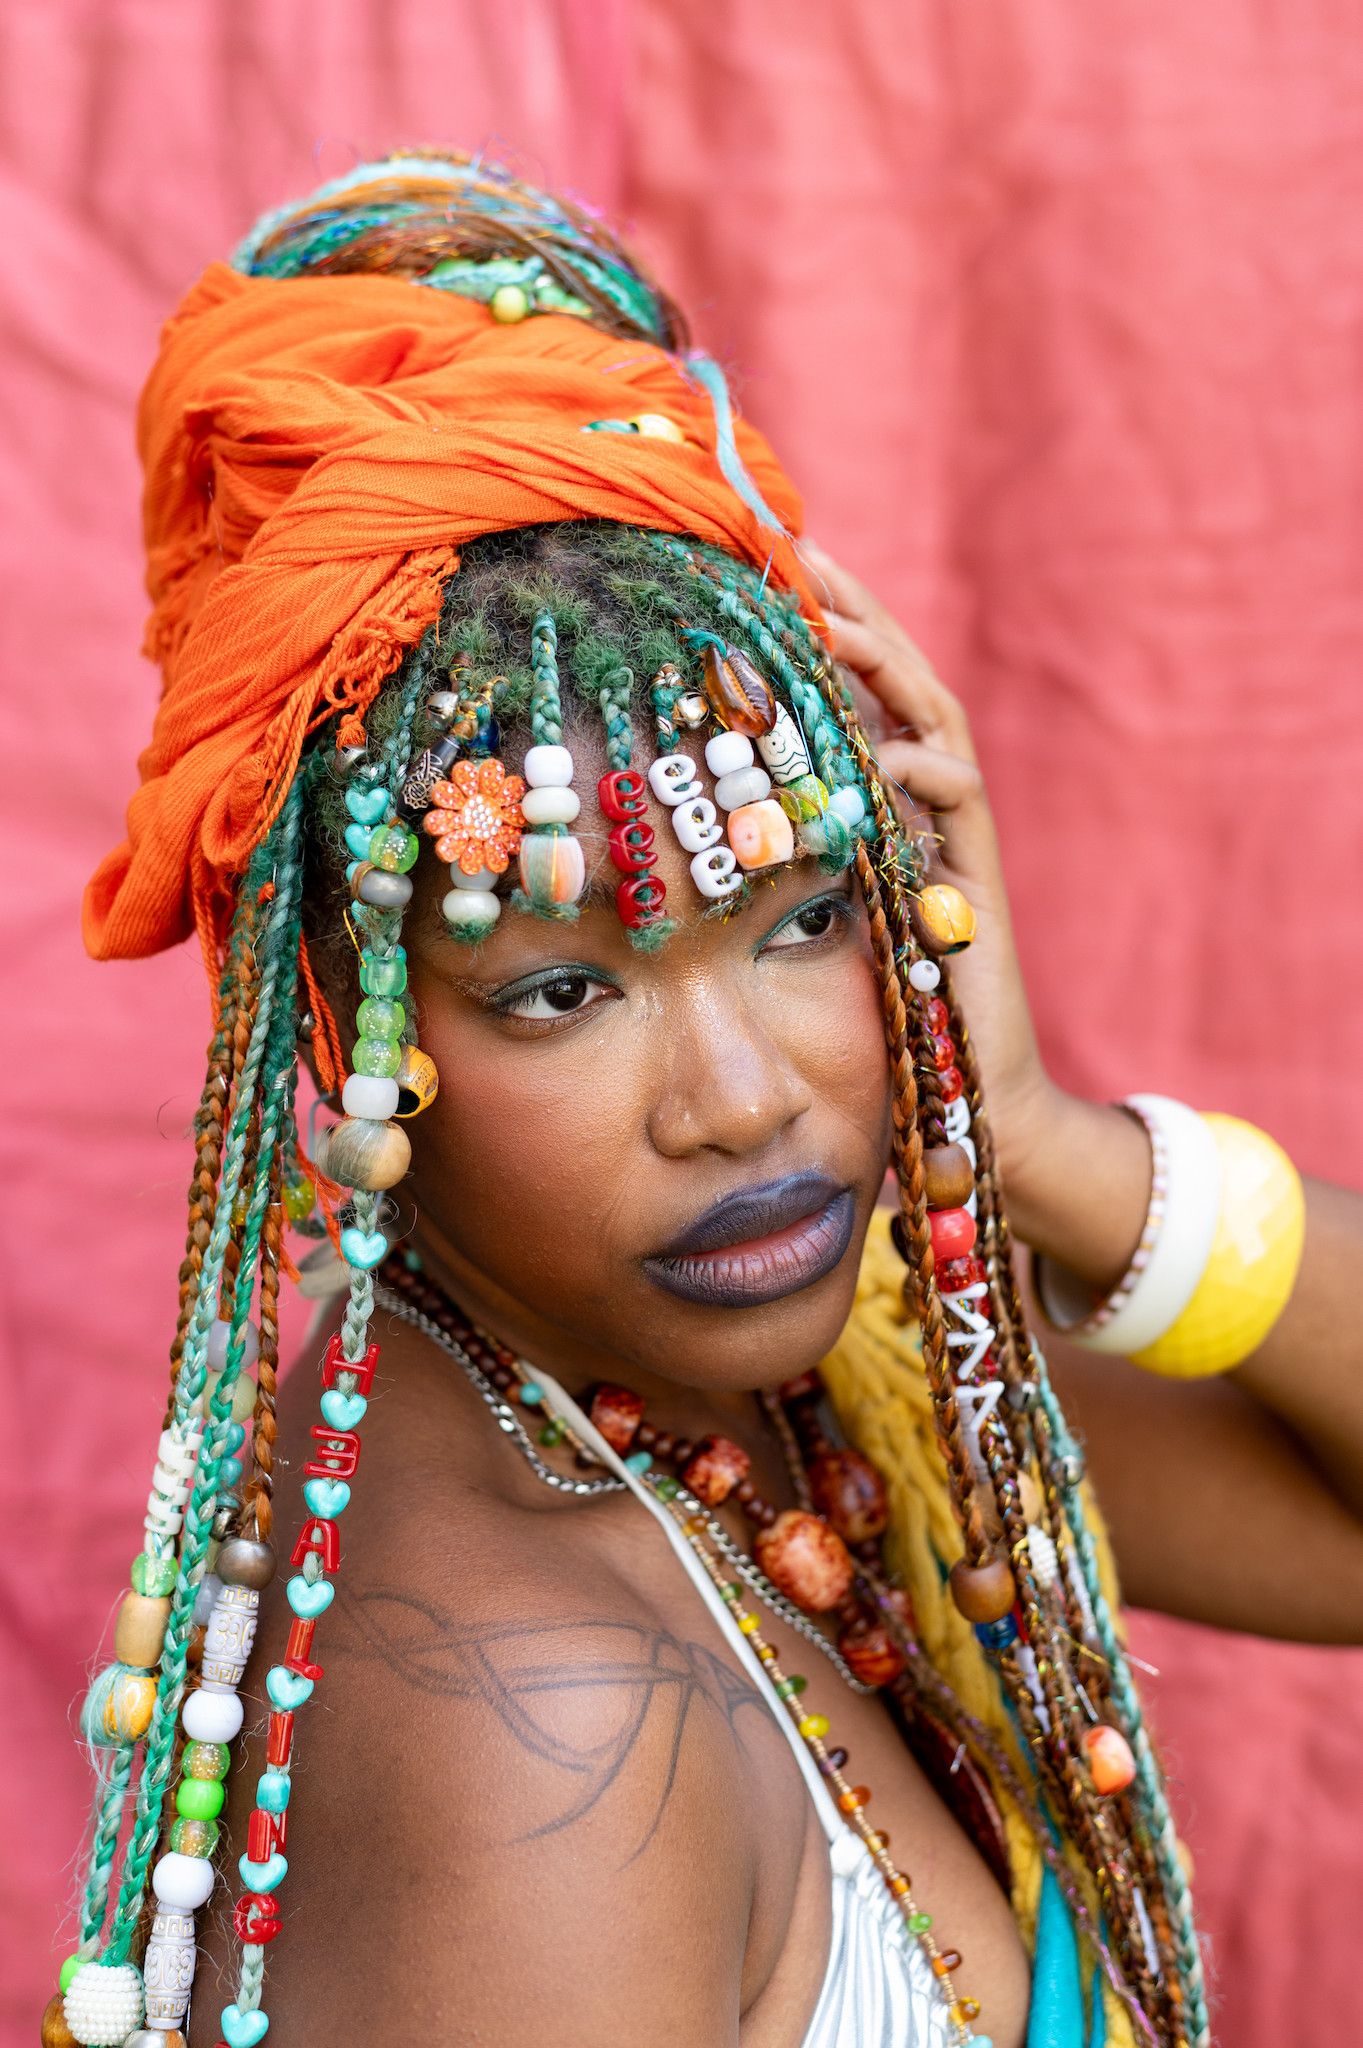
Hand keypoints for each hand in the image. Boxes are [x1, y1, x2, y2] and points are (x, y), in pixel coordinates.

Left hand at [799, 541, 1055, 1188]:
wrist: (963, 1085)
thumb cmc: (874, 1000)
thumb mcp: (806, 902)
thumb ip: (776, 841)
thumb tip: (681, 798)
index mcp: (886, 793)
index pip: (856, 684)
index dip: (817, 622)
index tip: (765, 562)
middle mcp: (927, 798)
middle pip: (898, 676)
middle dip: (850, 610)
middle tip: (799, 549)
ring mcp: (956, 832)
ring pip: (931, 718)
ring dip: (882, 665)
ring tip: (831, 622)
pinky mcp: (975, 876)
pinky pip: (957, 803)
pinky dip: (919, 768)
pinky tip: (879, 749)